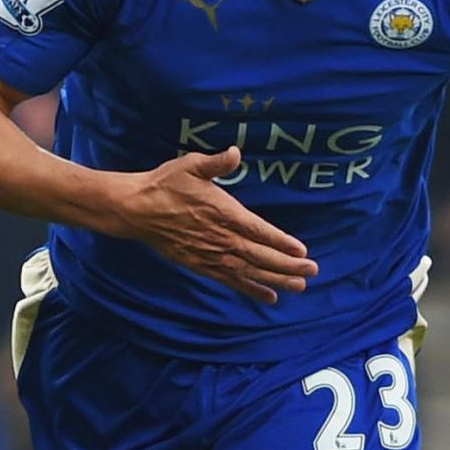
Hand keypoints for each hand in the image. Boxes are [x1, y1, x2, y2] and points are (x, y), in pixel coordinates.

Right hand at [115, 150, 317, 301]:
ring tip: (300, 285)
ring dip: (276, 279)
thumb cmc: (165, 184)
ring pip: (249, 271)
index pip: (258, 230)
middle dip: (288, 265)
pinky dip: (251, 289)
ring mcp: (211, 255)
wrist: (136, 209)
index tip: (302, 250)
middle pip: (260, 255)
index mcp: (223, 212)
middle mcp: (220, 238)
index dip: (281, 242)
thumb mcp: (191, 165)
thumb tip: (235, 153)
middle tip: (312, 271)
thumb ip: (216, 163)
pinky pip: (231, 281)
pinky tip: (270, 296)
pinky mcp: (201, 265)